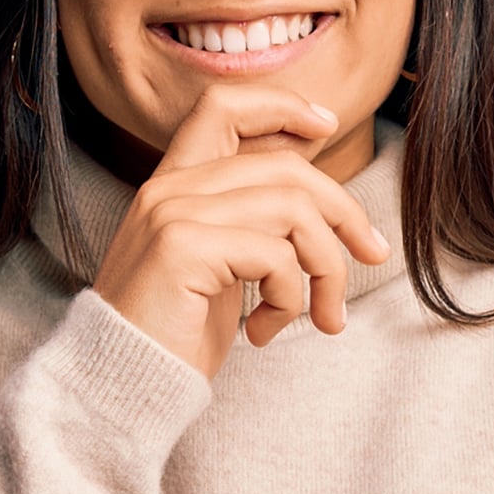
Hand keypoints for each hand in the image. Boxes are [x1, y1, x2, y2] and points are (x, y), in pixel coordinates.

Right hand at [91, 81, 392, 377]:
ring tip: (322, 315)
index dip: (282, 106)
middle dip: (344, 211)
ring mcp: (172, 214)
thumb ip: (254, 221)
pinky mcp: (182, 249)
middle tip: (372, 256)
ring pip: (293, 209)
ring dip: (327, 267)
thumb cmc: (174, 336)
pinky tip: (264, 332)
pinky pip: (275, 256)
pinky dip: (291, 298)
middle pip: (285, 165)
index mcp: (173, 184)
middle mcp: (168, 188)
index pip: (224, 107)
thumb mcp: (223, 267)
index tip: (327, 127)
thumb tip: (319, 196)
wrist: (120, 387)